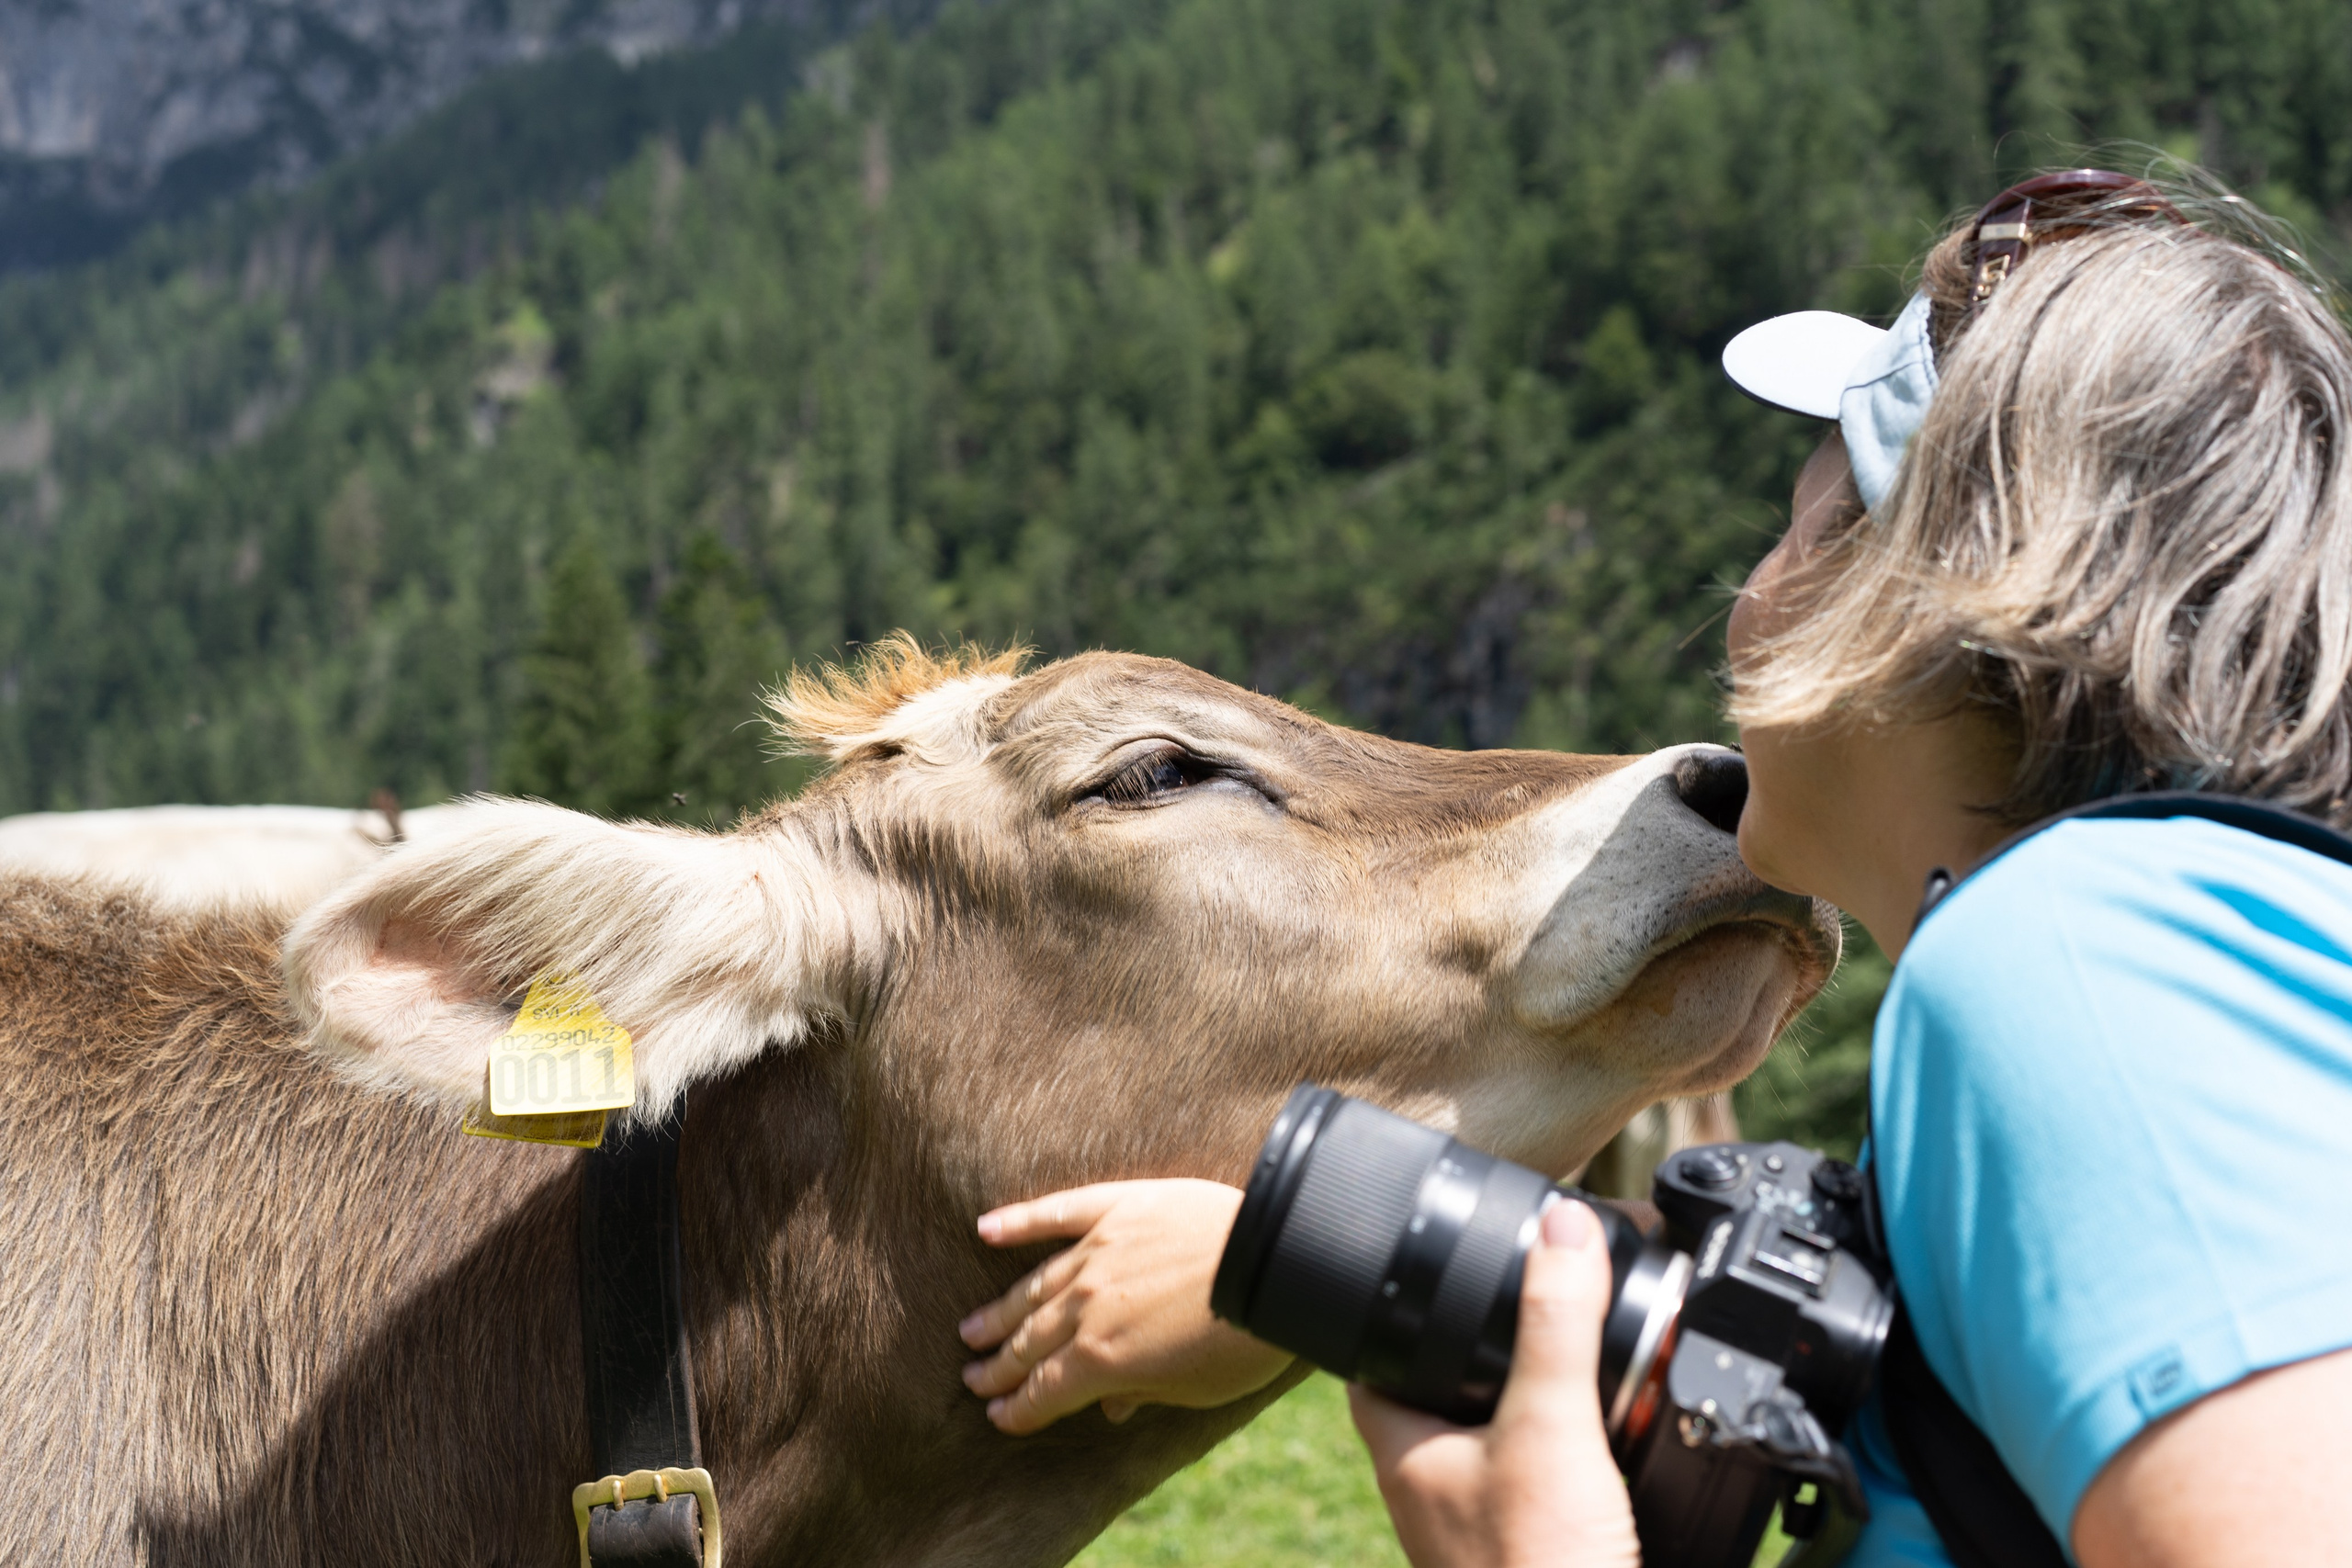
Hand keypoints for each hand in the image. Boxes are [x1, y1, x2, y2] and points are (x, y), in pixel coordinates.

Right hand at [959, 1179, 1294, 1433]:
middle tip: (971, 1378)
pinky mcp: (1119, 1207)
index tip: (996, 1417)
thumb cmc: (1244, 1339)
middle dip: (998, 1365)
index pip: (1043, 1391)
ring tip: (971, 1328)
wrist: (1277, 1264)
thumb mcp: (1195, 1390)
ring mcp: (1098, 1251)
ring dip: (1000, 1311)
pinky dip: (1019, 1221)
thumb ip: (1143, 1394)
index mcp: (1100, 1360)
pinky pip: (1057, 1213)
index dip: (1016, 1409)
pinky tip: (986, 1228)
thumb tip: (1109, 1410)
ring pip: (1033, 1286)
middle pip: (1029, 1341)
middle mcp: (1086, 1307)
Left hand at [1349, 1199, 1638, 1567]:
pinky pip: (1543, 1479)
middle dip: (1478, 1344)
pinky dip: (1574, 1446)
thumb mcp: (1549, 1427)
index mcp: (1403, 1450)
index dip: (1389, 1303)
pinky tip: (1616, 1434)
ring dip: (1533, 1395)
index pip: (1366, 1356)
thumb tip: (1559, 1225)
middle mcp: (1433, 1489)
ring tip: (1578, 1347)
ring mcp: (1481, 1526)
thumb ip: (1555, 1324)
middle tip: (1525, 1293)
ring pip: (1492, 1436)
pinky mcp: (1536, 1549)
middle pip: (1435, 1390)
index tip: (1423, 1258)